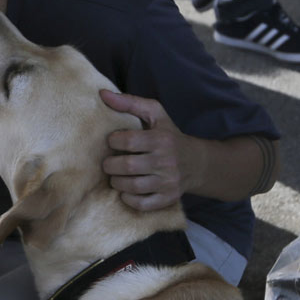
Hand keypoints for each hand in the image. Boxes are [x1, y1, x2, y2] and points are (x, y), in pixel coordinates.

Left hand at [100, 89, 202, 210]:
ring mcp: (168, 182)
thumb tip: (102, 94)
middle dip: (111, 165)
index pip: (127, 142)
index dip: (113, 141)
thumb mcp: (155, 114)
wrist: (196, 163)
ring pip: (132, 186)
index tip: (113, 142)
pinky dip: (129, 199)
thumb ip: (130, 103)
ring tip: (116, 175)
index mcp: (161, 139)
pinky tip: (126, 190)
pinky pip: (142, 204)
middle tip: (109, 162)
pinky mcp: (167, 198)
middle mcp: (166, 162)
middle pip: (127, 166)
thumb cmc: (169, 135)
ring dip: (117, 182)